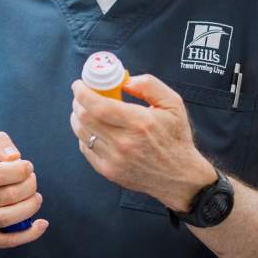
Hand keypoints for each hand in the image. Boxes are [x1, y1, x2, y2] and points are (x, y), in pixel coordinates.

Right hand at [0, 131, 47, 247]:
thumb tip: (14, 156)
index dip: (21, 169)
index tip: (27, 166)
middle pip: (10, 195)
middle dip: (30, 185)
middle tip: (31, 181)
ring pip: (12, 217)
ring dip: (32, 205)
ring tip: (35, 197)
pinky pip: (10, 241)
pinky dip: (31, 233)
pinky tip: (41, 223)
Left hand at [70, 74, 216, 210]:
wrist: (179, 177)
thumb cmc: (175, 138)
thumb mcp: (173, 104)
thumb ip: (149, 86)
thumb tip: (124, 80)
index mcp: (139, 123)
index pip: (99, 106)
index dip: (82, 93)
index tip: (79, 84)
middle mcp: (124, 142)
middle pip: (85, 118)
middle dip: (77, 102)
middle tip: (81, 95)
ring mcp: (114, 159)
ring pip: (82, 133)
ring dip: (77, 118)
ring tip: (84, 110)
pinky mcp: (109, 171)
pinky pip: (86, 149)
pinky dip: (84, 136)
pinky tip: (93, 130)